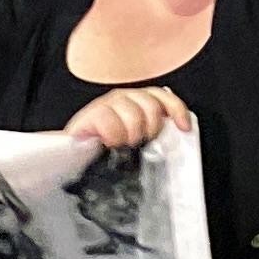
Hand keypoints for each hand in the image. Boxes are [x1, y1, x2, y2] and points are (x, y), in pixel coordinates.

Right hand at [65, 86, 192, 150]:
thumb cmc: (107, 155)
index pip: (163, 97)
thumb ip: (155, 136)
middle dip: (151, 126)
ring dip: (131, 132)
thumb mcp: (137, 144)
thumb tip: (177, 137)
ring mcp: (106, 105)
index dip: (176, 109)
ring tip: (124, 144)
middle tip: (142, 141)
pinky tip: (109, 142)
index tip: (183, 127)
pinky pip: (108, 118)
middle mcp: (123, 100)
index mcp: (137, 104)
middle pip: (151, 103)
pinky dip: (113, 133)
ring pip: (132, 111)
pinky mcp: (90, 114)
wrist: (74, 161)